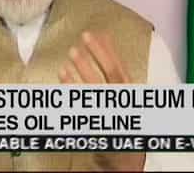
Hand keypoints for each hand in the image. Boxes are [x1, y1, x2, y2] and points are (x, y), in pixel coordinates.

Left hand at [58, 31, 145, 170]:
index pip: (121, 69)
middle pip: (112, 75)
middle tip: (84, 36)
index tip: (96, 34)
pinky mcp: (98, 126)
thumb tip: (101, 42)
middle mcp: (123, 104)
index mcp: (130, 95)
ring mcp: (111, 115)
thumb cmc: (120, 122)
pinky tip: (63, 74)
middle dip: (99, 54)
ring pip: (97, 87)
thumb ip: (112, 73)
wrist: (122, 159)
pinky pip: (82, 105)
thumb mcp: (122, 97)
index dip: (108, 51)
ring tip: (72, 52)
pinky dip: (72, 88)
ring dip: (84, 68)